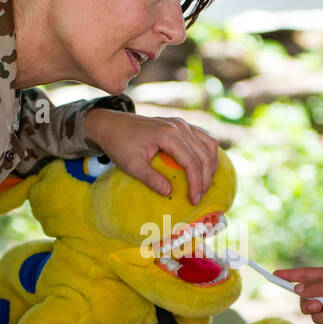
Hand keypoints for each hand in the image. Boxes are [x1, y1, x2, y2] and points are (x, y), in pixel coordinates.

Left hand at [84, 108, 219, 204]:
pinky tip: (204, 168)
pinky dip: (208, 153)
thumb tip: (168, 192)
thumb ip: (150, 178)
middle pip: (205, 154)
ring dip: (211, 165)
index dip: (196, 183)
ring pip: (210, 143)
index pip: (192, 161)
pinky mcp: (181, 125)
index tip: (194, 200)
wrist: (111, 124)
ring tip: (203, 184)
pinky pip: (204, 138)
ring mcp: (182, 123)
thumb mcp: (131, 164)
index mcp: (169, 134)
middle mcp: (180, 126)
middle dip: (205, 178)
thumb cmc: (119, 144)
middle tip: (199, 197)